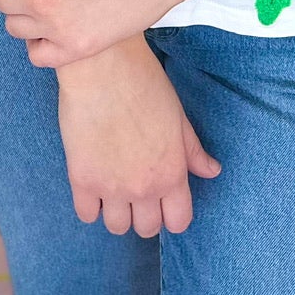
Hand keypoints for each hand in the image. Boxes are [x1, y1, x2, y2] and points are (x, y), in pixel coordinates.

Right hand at [57, 35, 219, 234]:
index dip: (173, 214)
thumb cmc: (144, 83)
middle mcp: (144, 187)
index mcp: (172, 173)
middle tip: (137, 189)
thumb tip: (212, 171)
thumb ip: (192, 150)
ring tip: (114, 186)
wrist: (104, 66)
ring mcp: (112, 187)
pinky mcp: (82, 179)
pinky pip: (87, 215)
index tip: (164, 200)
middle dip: (145, 213)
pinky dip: (91, 205)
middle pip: (147, 229)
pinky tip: (93, 183)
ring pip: (117, 227)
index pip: (179, 221)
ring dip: (117, 211)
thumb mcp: (177, 116)